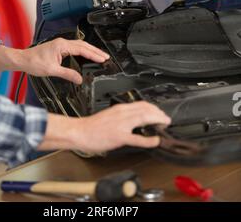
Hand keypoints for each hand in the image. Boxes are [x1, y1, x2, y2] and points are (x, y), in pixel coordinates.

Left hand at [17, 38, 108, 83]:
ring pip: (80, 45)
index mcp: (62, 46)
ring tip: (100, 56)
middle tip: (106, 56)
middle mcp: (62, 43)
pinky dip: (83, 51)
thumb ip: (68, 74)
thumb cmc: (34, 62)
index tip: (102, 59)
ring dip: (90, 50)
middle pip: (83, 45)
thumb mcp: (52, 70)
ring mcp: (61, 44)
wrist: (23, 60)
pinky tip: (86, 55)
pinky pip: (75, 47)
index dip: (93, 54)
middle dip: (95, 51)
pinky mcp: (59, 48)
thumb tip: (79, 79)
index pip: (82, 49)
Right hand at [40, 101, 170, 151]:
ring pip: (144, 118)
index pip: (141, 104)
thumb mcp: (109, 116)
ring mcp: (121, 125)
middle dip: (159, 114)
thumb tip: (133, 119)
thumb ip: (121, 116)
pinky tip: (155, 141)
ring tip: (164, 125)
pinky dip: (149, 139)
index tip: (159, 112)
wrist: (79, 131)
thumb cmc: (91, 126)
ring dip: (157, 121)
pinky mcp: (119, 136)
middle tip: (166, 119)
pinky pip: (137, 138)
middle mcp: (121, 114)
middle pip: (145, 109)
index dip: (153, 108)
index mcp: (119, 109)